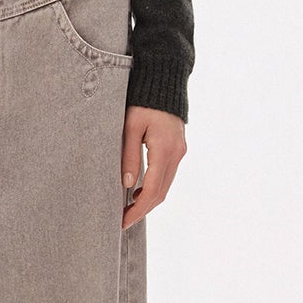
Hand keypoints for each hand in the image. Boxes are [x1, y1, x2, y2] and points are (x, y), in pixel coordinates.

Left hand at [120, 105, 185, 228]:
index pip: (153, 189)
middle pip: (161, 192)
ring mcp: (179, 152)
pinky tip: (139, 191)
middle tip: (123, 220)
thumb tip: (128, 185)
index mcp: (164, 150)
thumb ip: (129, 156)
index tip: (123, 221)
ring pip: (166, 186)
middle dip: (143, 209)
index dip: (138, 209)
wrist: (164, 82)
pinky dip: (155, 187)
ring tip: (128, 209)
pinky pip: (168, 175)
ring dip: (149, 200)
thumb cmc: (142, 102)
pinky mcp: (178, 149)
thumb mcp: (130, 127)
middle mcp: (176, 154)